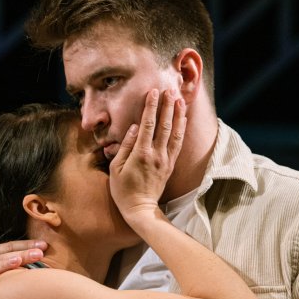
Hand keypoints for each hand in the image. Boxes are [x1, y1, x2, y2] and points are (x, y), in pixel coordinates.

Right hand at [109, 89, 185, 223]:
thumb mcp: (115, 169)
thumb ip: (125, 146)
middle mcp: (156, 155)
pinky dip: (181, 129)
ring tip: (179, 99)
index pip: (147, 125)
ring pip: (175, 132)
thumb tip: (134, 128)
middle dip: (167, 106)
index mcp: (141, 154)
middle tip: (169, 89)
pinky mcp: (171, 165)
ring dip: (177, 114)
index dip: (150, 107)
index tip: (153, 92)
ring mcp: (166, 160)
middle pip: (164, 125)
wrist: (140, 209)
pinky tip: (183, 118)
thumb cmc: (123, 190)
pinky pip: (178, 143)